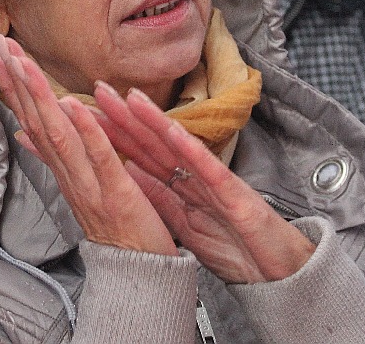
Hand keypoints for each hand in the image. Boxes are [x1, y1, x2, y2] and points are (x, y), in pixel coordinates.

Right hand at [0, 35, 177, 255]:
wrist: (139, 275)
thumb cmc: (116, 228)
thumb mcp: (79, 187)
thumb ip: (53, 157)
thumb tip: (24, 132)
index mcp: (64, 168)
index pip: (32, 118)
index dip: (13, 85)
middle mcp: (68, 173)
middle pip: (37, 119)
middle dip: (18, 79)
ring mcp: (89, 183)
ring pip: (58, 133)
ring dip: (40, 95)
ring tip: (22, 61)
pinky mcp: (116, 193)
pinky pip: (98, 157)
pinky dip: (84, 129)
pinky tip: (72, 102)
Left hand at [92, 84, 316, 284]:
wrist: (278, 274)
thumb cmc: (237, 249)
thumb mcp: (186, 226)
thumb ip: (161, 198)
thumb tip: (129, 174)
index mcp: (182, 186)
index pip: (141, 154)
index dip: (114, 133)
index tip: (86, 115)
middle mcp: (195, 177)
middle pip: (154, 142)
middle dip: (125, 115)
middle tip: (97, 90)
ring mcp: (215, 182)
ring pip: (179, 146)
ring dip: (154, 120)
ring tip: (130, 97)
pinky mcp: (234, 195)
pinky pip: (209, 168)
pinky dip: (191, 148)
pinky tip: (174, 130)